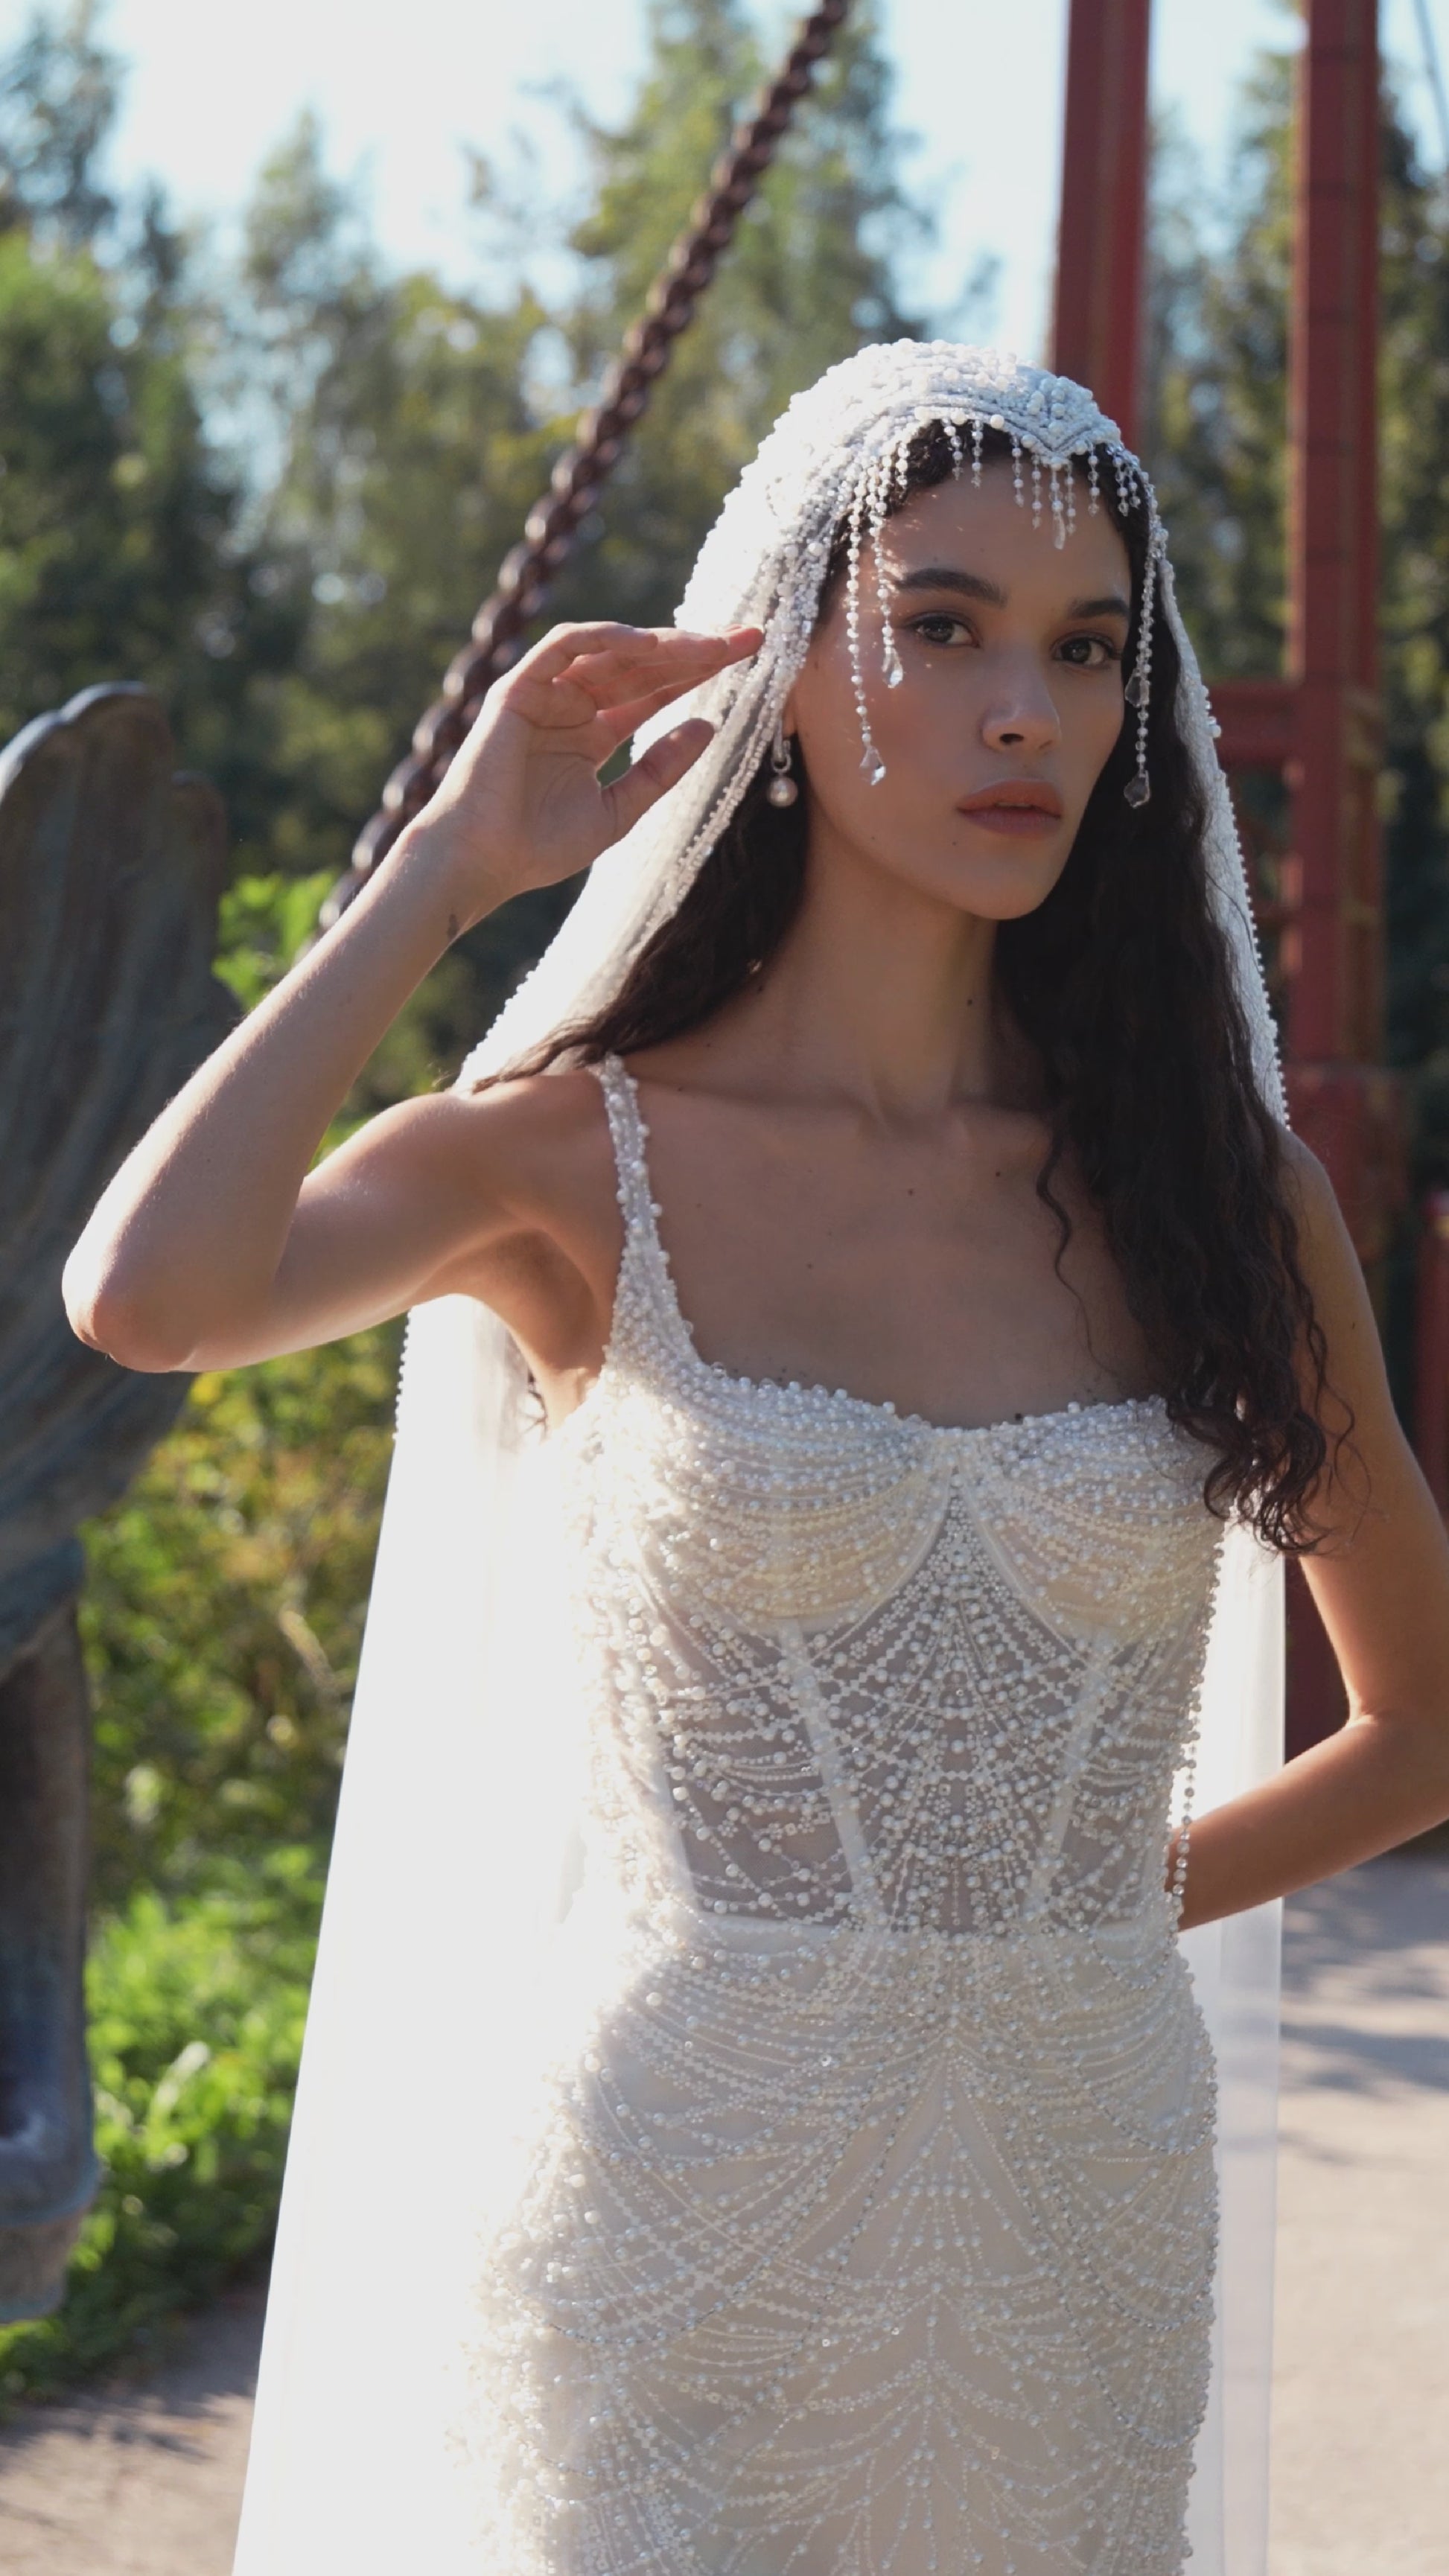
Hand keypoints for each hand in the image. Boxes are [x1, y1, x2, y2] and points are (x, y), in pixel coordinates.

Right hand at [407, 619, 761, 924]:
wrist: (483, 862)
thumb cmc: (539, 846)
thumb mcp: (619, 810)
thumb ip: (660, 770)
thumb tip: (709, 727)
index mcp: (594, 734)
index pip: (656, 692)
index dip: (700, 674)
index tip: (749, 659)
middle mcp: (572, 706)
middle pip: (643, 666)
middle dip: (695, 650)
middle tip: (748, 638)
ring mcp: (545, 693)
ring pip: (611, 652)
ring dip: (662, 643)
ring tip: (710, 645)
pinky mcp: (518, 687)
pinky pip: (563, 646)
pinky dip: (603, 637)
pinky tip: (646, 642)